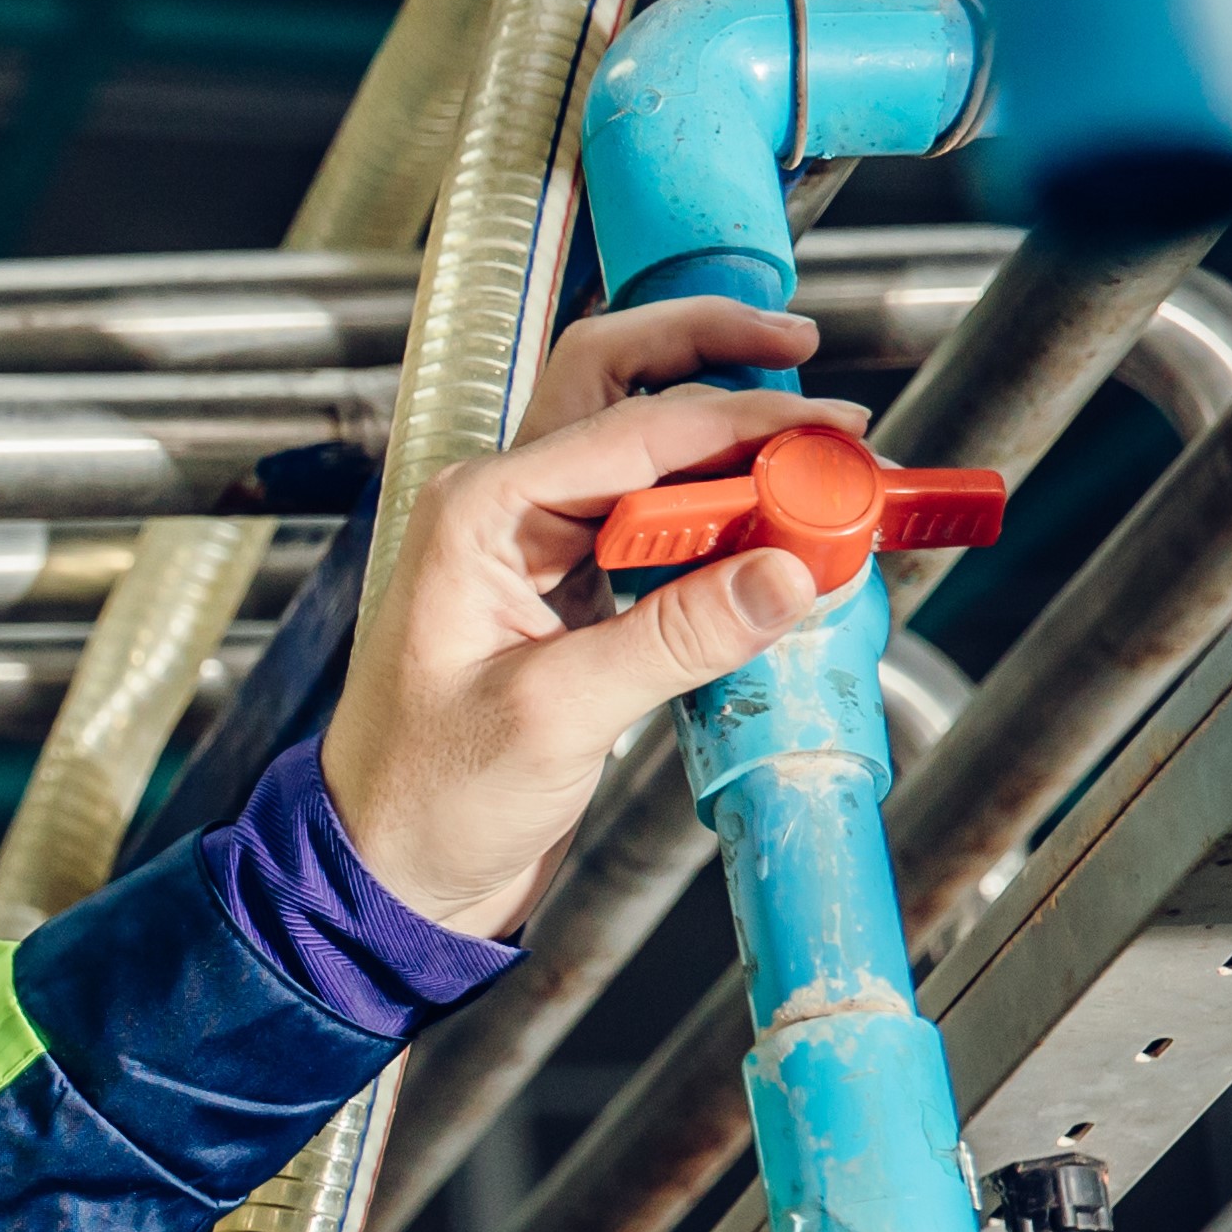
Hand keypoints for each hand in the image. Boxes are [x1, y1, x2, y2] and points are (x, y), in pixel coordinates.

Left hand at [328, 298, 871, 937]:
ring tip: (825, 453)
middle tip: (813, 363)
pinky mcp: (572, 593)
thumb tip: (791, 572)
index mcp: (479, 514)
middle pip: (619, 385)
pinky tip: (785, 524)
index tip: (839, 431)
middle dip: (715, 358)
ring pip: (643, 447)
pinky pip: (658, 524)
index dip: (746, 420)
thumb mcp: (556, 718)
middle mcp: (505, 510)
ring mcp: (538, 547)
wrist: (392, 873)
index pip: (633, 428)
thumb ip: (676, 638)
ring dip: (730, 438)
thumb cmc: (427, 800)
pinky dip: (724, 512)